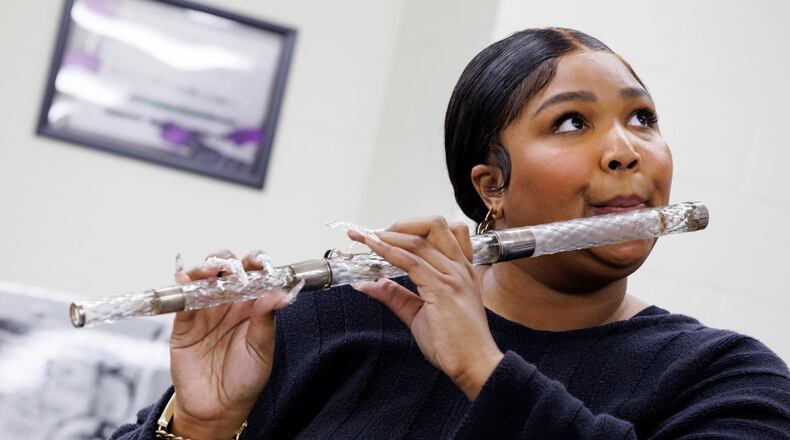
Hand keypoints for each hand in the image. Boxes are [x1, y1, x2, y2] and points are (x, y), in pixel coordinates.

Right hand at [169, 250, 291, 438]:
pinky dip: (182, 287)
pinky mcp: (184, 324)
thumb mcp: (262, 351)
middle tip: (232, 268)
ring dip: (205, 269)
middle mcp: (228, 304)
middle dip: (227, 261)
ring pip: (203, 279)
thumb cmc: (245, 380)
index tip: (259, 261)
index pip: (254, 276)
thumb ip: (266, 321)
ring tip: (210, 271)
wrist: (217, 409)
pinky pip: (182, 300)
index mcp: (252, 307)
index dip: (255, 263)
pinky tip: (186, 280)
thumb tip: (278, 294)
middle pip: (226, 271)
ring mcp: (205, 311)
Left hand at [349, 217, 503, 399]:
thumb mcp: (419, 315)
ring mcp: (453, 276)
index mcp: (461, 270)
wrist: (474, 365)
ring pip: (419, 240)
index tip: (383, 232)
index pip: (441, 233)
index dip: (410, 227)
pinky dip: (388, 252)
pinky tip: (374, 249)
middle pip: (435, 225)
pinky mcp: (442, 289)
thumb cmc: (456, 344)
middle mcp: (459, 268)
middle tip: (378, 234)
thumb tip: (371, 284)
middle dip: (402, 224)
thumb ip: (397, 296)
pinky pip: (411, 261)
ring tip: (369, 238)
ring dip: (389, 236)